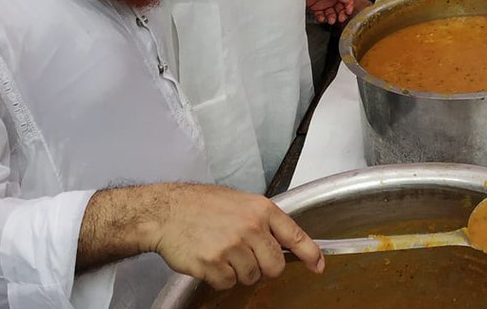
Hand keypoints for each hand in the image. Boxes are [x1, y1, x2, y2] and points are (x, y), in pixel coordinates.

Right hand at [147, 183, 323, 288]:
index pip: (294, 235)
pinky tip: (211, 260)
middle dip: (265, 268)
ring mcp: (232, 246)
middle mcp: (250, 227)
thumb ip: (264, 221)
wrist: (168, 212)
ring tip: (223, 252)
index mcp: (261, 209)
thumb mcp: (241, 202)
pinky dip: (220, 278)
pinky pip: (228, 284)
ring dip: (239, 272)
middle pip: (274, 266)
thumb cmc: (203, 205)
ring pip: (251, 277)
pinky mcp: (213, 264)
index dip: (310, 253)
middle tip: (248, 257)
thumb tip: (285, 242)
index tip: (318, 265)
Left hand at [304, 0, 353, 24]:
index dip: (349, 6)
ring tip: (331, 20)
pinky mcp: (316, 7)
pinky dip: (322, 18)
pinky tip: (322, 18)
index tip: (348, 11)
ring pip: (332, 13)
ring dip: (332, 18)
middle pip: (341, 8)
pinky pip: (321, 15)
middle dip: (342, 14)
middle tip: (341, 18)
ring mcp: (324, 2)